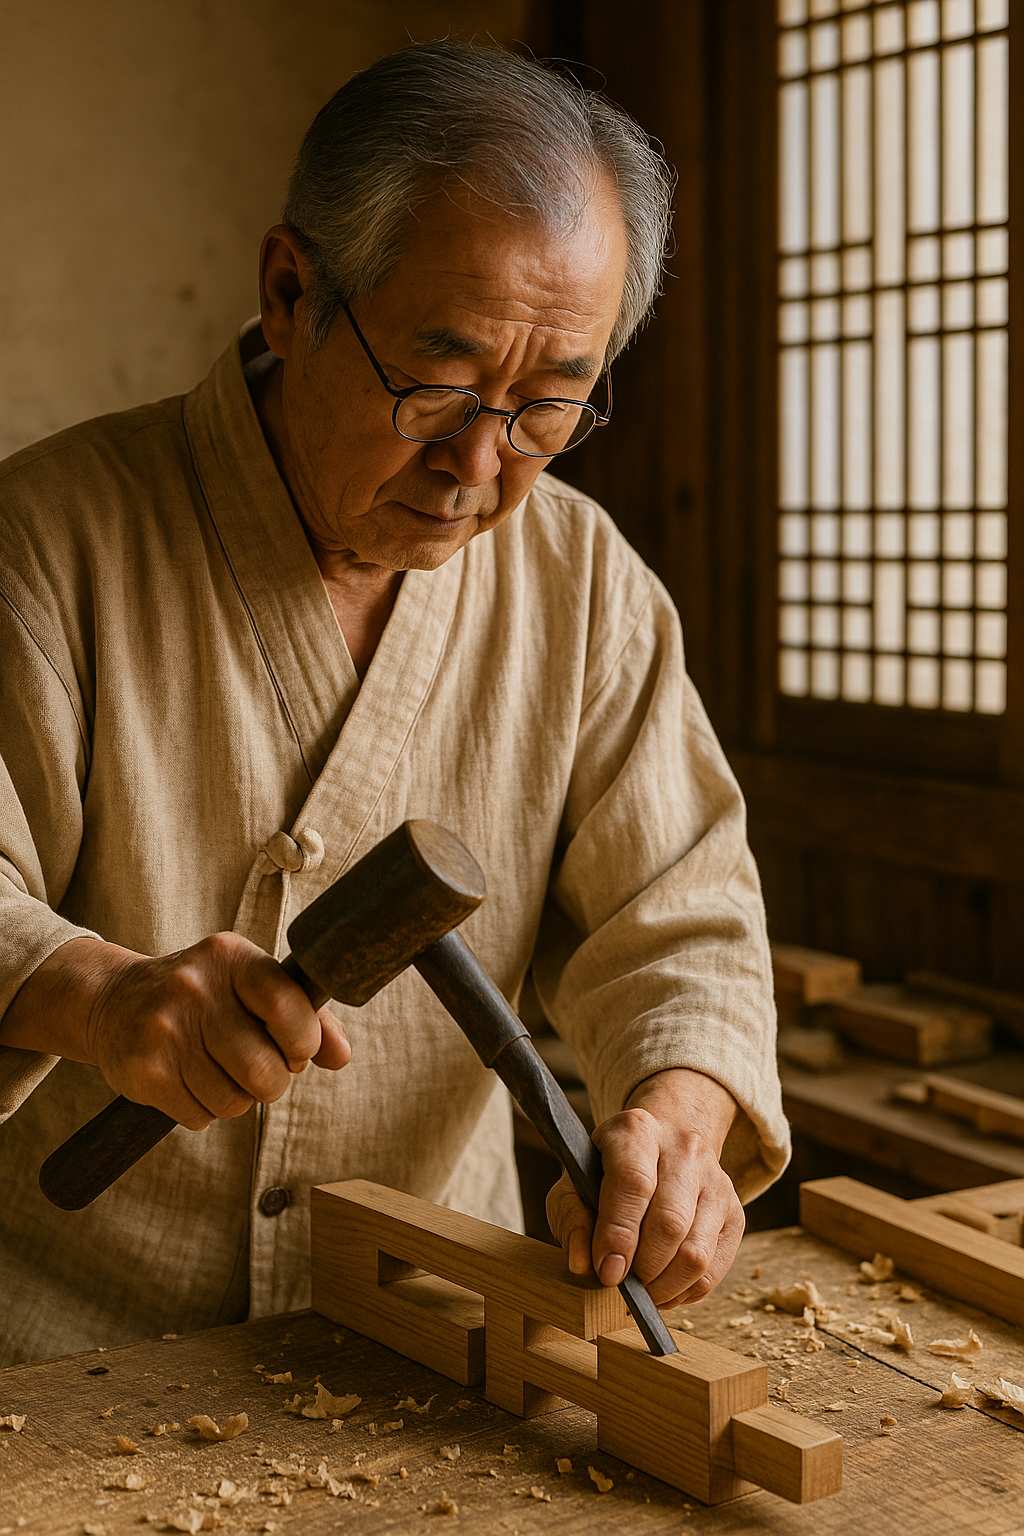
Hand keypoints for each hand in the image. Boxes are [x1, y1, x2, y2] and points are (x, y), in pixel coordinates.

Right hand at [85, 932, 350, 1129]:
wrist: (115, 1001)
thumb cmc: (204, 996)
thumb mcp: (251, 986)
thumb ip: (305, 1016)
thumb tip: (341, 1056)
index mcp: (231, 957)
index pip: (287, 1004)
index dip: (303, 1040)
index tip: (296, 1049)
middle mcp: (194, 987)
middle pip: (264, 1070)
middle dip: (272, 1082)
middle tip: (260, 1071)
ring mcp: (164, 1029)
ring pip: (234, 1102)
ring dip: (237, 1099)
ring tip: (220, 1073)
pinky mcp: (143, 1070)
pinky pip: (201, 1117)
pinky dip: (205, 1111)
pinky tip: (189, 1081)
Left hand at [546, 1068, 743, 1305]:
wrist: (665, 1142)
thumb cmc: (611, 1168)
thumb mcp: (576, 1179)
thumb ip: (572, 1217)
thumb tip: (583, 1264)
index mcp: (637, 1131)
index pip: (633, 1182)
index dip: (619, 1233)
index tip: (607, 1272)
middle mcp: (685, 1149)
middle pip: (670, 1222)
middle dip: (642, 1268)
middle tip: (621, 1285)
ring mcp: (717, 1181)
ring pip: (696, 1252)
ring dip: (664, 1286)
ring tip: (641, 1290)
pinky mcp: (735, 1212)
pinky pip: (714, 1268)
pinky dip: (686, 1291)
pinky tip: (663, 1287)